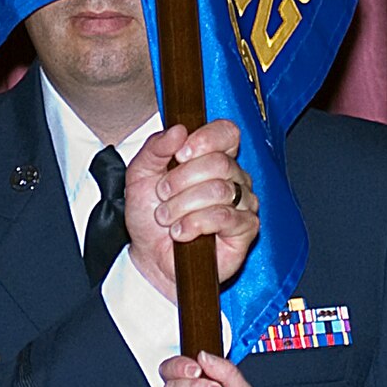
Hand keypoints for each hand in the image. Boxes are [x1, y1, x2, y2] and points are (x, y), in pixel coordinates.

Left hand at [124, 121, 257, 300]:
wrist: (150, 255)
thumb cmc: (150, 215)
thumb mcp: (140, 175)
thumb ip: (156, 148)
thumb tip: (179, 130)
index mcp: (212, 156)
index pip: (227, 132)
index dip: (205, 139)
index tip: (180, 154)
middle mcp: (233, 176)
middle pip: (219, 162)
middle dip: (182, 180)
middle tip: (162, 195)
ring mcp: (243, 202)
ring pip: (220, 190)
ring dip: (183, 205)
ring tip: (167, 217)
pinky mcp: (245, 228)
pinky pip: (225, 217)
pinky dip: (195, 223)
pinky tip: (181, 231)